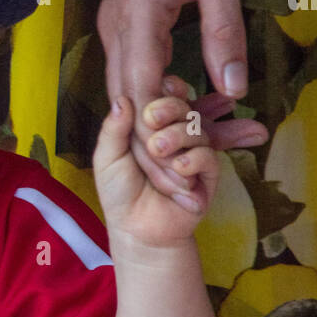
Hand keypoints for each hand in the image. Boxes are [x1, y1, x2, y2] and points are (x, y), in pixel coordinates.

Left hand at [93, 90, 219, 248]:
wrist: (137, 228)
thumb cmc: (119, 192)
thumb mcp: (108, 158)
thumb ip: (113, 129)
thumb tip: (121, 99)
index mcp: (153, 126)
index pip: (166, 96)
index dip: (166, 91)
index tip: (158, 88)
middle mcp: (176, 134)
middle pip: (184, 106)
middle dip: (170, 107)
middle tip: (151, 118)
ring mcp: (194, 152)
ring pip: (197, 129)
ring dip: (177, 135)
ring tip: (157, 149)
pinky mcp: (207, 173)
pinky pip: (208, 156)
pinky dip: (192, 159)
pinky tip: (178, 168)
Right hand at [96, 0, 268, 196]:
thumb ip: (223, 31)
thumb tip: (232, 89)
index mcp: (135, 18)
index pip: (139, 98)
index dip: (159, 146)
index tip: (182, 181)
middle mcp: (116, 30)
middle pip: (128, 110)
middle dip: (157, 157)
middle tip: (190, 196)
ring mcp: (116, 28)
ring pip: (130, 97)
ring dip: (160, 134)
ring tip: (194, 169)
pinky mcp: (126, 25)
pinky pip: (137, 77)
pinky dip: (160, 105)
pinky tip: (188, 120)